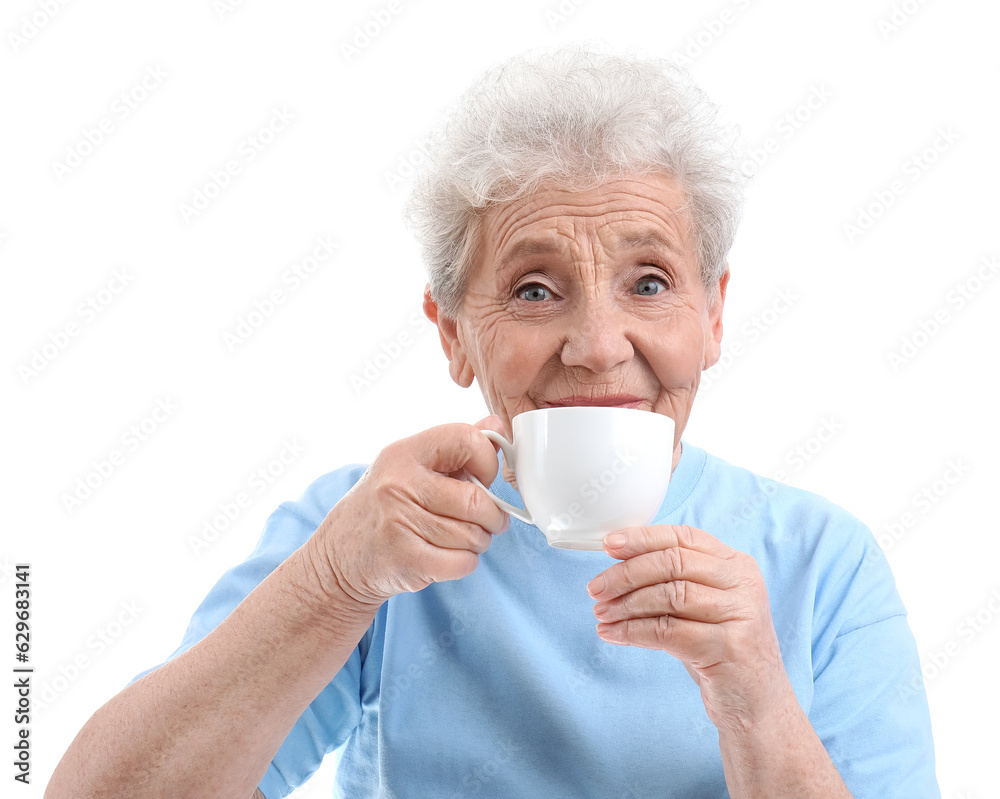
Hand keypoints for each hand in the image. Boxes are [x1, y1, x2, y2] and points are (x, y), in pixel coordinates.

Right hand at [309, 415, 509, 607]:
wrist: (338, 559)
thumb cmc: (382, 509)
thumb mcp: (409, 467)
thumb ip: (454, 447)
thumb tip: (496, 426)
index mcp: (404, 453)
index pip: (466, 439)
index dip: (487, 461)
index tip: (482, 479)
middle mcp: (398, 483)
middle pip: (476, 499)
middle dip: (492, 516)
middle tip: (487, 521)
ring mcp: (400, 522)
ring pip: (473, 535)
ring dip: (479, 541)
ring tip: (462, 539)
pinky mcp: (406, 560)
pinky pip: (463, 562)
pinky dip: (466, 562)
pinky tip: (450, 556)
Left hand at [586, 524, 794, 732]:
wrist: (756, 703)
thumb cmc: (719, 648)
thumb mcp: (703, 606)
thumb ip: (674, 579)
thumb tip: (617, 562)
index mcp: (736, 564)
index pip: (683, 538)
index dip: (642, 538)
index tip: (608, 544)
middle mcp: (742, 584)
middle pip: (673, 564)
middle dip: (626, 574)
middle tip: (595, 589)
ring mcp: (740, 615)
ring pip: (670, 596)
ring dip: (626, 605)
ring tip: (601, 614)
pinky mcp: (729, 648)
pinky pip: (668, 632)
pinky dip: (633, 631)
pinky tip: (613, 634)